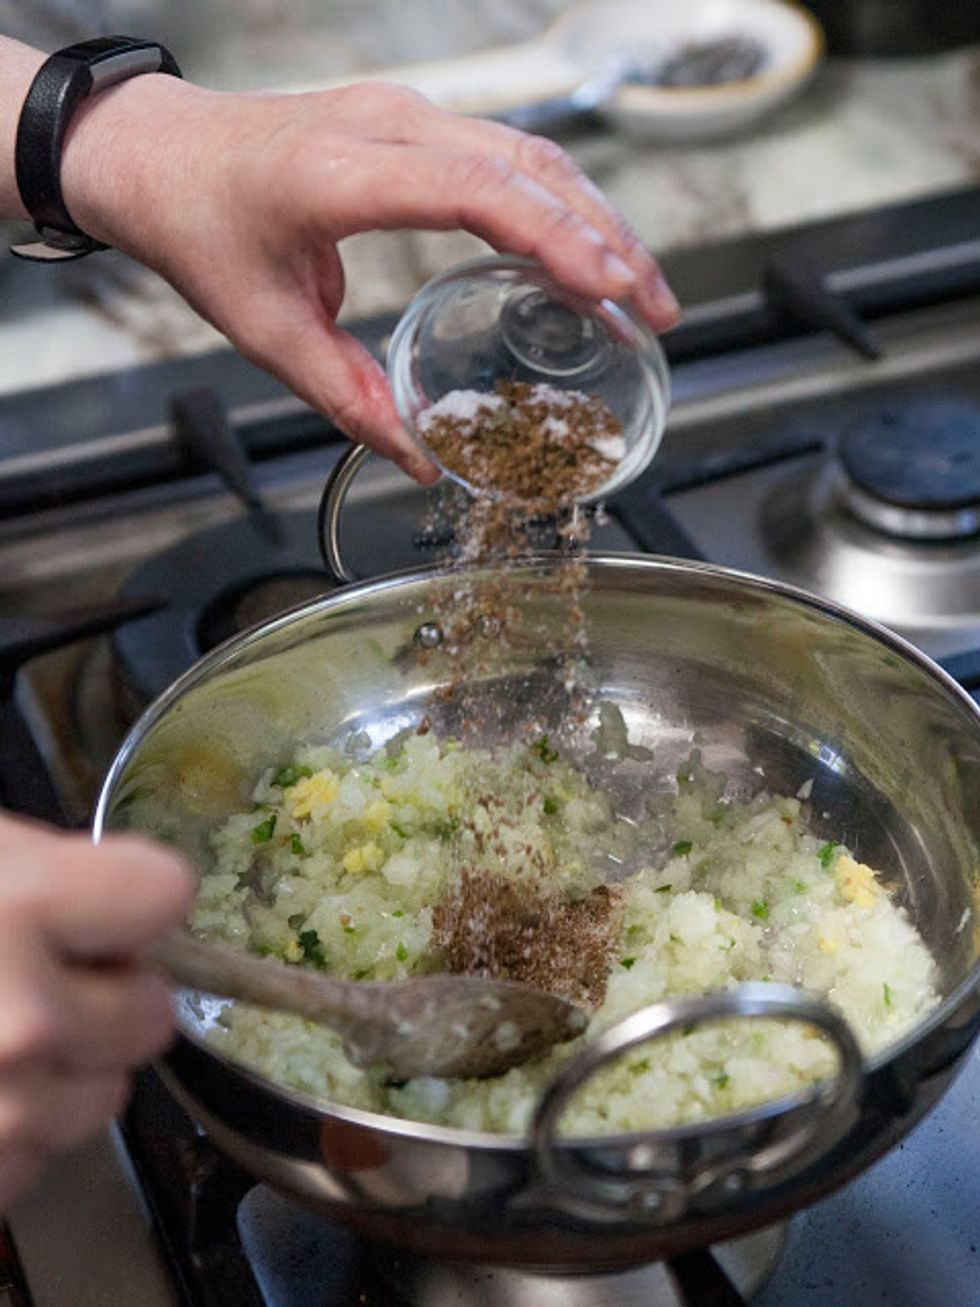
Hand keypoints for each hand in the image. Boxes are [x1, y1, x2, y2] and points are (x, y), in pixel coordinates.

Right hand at [0, 813, 191, 1209]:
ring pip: (105, 1098)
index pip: (167, 893)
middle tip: (35, 981)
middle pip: (154, 1013)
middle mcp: (27, 1017)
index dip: (134, 901)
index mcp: (23, 907)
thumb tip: (135, 894)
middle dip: (110, 998)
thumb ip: (54, 875)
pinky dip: (13, 1132)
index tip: (107, 907)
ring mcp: (5, 1110)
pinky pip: (42, 1157)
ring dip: (62, 1075)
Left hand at [59, 76, 679, 482]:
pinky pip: (504, 153)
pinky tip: (586, 248)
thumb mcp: (263, 329)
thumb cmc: (200, 228)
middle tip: (655, 309)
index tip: (612, 290)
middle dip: (605, 237)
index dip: (554, 238)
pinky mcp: (410, 122)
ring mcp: (402, 112)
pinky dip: (557, 201)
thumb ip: (344, 394)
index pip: (475, 190)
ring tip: (641, 287)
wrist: (156, 153)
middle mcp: (385, 124)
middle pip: (527, 167)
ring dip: (594, 216)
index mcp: (343, 172)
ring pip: (528, 153)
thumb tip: (416, 455)